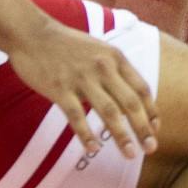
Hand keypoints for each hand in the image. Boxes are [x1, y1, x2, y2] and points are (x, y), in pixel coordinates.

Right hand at [11, 23, 158, 161]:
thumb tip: (131, 96)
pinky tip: (93, 150)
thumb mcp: (99, 49)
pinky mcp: (60, 89)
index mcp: (115, 58)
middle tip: (151, 149)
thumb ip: (115, 70)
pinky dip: (86, 135)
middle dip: (143, 128)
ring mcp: (81, 78)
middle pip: (130, 103)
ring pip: (109, 112)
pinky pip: (77, 117)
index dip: (151, 111)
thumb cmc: (67, 44)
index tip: (155, 129)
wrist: (32, 33)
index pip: (141, 88)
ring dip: (121, 136)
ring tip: (130, 155)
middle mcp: (103, 68)